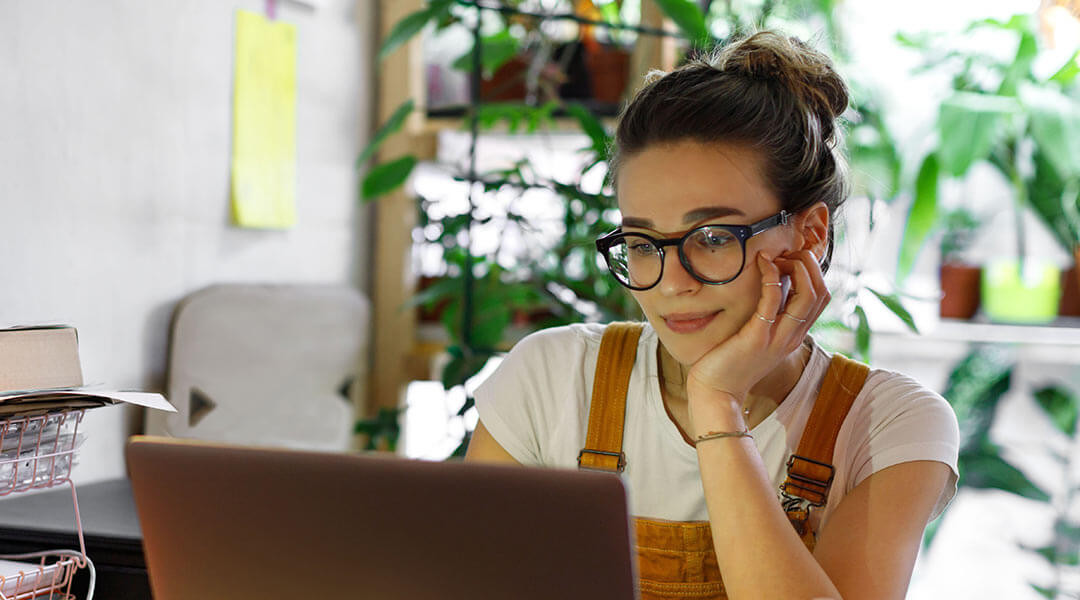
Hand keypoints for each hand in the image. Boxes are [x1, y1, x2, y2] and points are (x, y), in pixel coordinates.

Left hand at [684, 250, 829, 432]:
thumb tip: (770, 286)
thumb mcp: (757, 337)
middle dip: (809, 265)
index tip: (789, 259)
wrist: (716, 393)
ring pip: (808, 295)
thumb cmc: (730, 363)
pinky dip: (772, 277)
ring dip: (797, 267)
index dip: (812, 272)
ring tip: (776, 256)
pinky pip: (773, 300)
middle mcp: (792, 337)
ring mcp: (777, 338)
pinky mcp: (757, 337)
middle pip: (821, 293)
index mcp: (794, 336)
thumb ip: (768, 317)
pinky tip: (762, 263)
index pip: (821, 298)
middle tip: (785, 254)